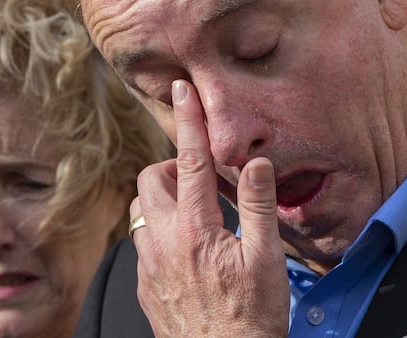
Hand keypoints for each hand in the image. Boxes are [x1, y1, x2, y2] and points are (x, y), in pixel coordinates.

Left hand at [131, 79, 288, 336]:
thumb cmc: (251, 319)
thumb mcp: (266, 261)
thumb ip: (259, 207)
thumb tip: (256, 164)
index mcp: (195, 230)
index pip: (189, 161)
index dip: (188, 121)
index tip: (181, 91)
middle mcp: (163, 243)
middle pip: (149, 179)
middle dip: (171, 166)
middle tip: (200, 179)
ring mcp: (149, 265)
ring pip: (140, 210)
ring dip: (162, 199)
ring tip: (193, 211)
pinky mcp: (144, 285)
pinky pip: (141, 242)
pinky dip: (159, 229)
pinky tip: (185, 247)